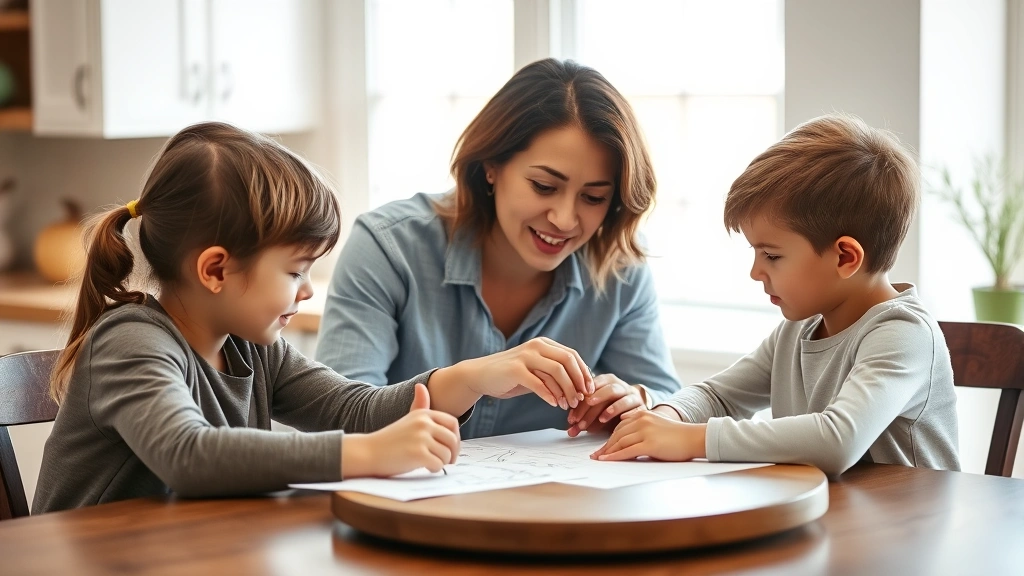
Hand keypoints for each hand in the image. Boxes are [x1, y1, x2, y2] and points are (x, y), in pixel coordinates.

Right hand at [342, 383, 460, 477]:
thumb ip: (420, 406)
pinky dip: (434, 469)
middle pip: (452, 440)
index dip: (456, 438)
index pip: (452, 423)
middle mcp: (424, 423)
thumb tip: (421, 386)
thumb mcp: (407, 419)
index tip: (451, 448)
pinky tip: (425, 468)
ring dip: (442, 462)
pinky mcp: (418, 454)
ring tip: (431, 463)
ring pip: (447, 454)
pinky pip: (438, 465)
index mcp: (423, 414)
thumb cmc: (390, 439)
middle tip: (447, 461)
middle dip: (452, 453)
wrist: (368, 452)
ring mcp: (421, 438)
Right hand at [460, 337, 593, 409]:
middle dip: (579, 381)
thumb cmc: (511, 376)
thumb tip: (579, 386)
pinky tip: (555, 405)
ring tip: (568, 405)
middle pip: (567, 361)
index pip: (572, 355)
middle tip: (583, 398)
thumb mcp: (535, 371)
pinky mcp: (515, 370)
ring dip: (566, 390)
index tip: (590, 389)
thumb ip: (553, 374)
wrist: (481, 375)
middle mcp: (536, 346)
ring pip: (556, 371)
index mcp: (543, 344)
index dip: (584, 372)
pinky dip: (549, 395)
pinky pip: (538, 383)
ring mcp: (525, 356)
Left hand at [567, 374, 644, 436]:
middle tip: (580, 421)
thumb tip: (570, 431)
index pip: (590, 387)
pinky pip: (635, 407)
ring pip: (620, 397)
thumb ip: (583, 416)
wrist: (636, 405)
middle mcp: (619, 385)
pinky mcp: (641, 405)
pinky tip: (621, 419)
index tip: (571, 419)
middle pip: (604, 391)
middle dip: (591, 407)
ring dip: (610, 408)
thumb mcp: (596, 409)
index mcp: (605, 381)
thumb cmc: (612, 406)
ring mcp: (631, 394)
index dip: (580, 403)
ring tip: (601, 419)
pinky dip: (628, 413)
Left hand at [589, 410, 705, 461]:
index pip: (620, 427)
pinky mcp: (649, 444)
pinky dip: (614, 456)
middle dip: (605, 446)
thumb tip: (626, 433)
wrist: (694, 438)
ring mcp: (645, 431)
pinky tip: (607, 460)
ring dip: (607, 452)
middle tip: (595, 455)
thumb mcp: (656, 425)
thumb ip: (641, 427)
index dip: (609, 438)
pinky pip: (627, 451)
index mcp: (642, 414)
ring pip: (620, 442)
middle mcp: (641, 420)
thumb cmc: (677, 435)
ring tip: (598, 459)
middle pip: (617, 434)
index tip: (601, 447)